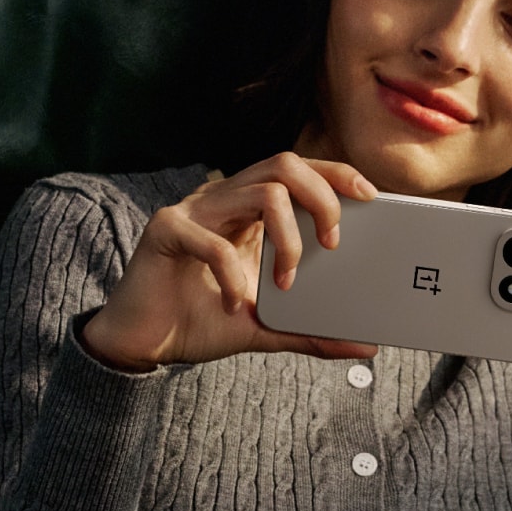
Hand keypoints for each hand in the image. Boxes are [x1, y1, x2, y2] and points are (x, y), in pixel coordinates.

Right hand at [81, 152, 388, 370]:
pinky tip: (235, 306)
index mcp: (246, 210)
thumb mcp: (266, 327)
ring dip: (287, 236)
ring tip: (286, 280)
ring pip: (259, 192)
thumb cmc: (199, 322)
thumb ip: (311, 331)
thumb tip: (365, 346)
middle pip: (283, 164)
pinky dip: (233, 276)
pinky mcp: (166, 231)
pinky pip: (211, 241)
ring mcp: (193, 211)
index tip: (369, 196)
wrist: (142, 344)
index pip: (296, 171)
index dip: (334, 173)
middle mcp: (222, 199)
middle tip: (333, 243)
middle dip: (321, 197)